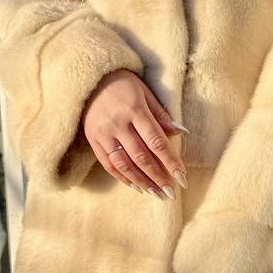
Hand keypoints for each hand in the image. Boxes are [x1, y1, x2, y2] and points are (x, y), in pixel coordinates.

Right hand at [81, 68, 187, 196]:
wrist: (90, 78)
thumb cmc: (124, 84)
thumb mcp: (145, 93)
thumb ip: (161, 114)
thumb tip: (181, 133)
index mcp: (134, 110)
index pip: (156, 141)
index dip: (170, 161)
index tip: (182, 178)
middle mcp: (118, 123)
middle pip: (141, 157)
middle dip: (158, 177)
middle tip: (171, 193)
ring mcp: (103, 133)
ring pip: (124, 164)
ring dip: (142, 181)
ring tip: (156, 194)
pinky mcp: (93, 139)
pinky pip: (108, 163)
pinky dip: (123, 177)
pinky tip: (136, 185)